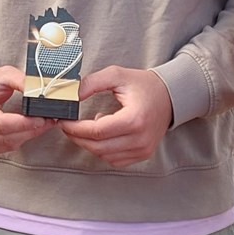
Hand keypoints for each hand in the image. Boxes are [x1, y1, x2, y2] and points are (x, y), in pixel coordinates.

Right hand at [0, 65, 53, 154]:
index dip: (24, 123)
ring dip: (28, 135)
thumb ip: (22, 81)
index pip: (1, 123)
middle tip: (47, 120)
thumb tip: (40, 91)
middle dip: (30, 130)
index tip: (41, 118)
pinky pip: (6, 148)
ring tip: (40, 123)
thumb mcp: (5, 74)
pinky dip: (20, 139)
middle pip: (7, 137)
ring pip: (9, 145)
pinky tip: (27, 129)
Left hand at [58, 66, 172, 166]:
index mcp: (134, 119)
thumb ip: (92, 82)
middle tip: (68, 126)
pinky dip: (103, 150)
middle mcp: (140, 138)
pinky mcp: (143, 154)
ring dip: (90, 144)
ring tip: (88, 127)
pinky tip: (103, 135)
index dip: (76, 128)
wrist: (169, 96)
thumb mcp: (117, 75)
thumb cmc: (144, 85)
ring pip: (104, 155)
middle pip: (98, 147)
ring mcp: (143, 149)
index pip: (97, 131)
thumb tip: (73, 95)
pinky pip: (114, 160)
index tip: (64, 121)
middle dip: (78, 137)